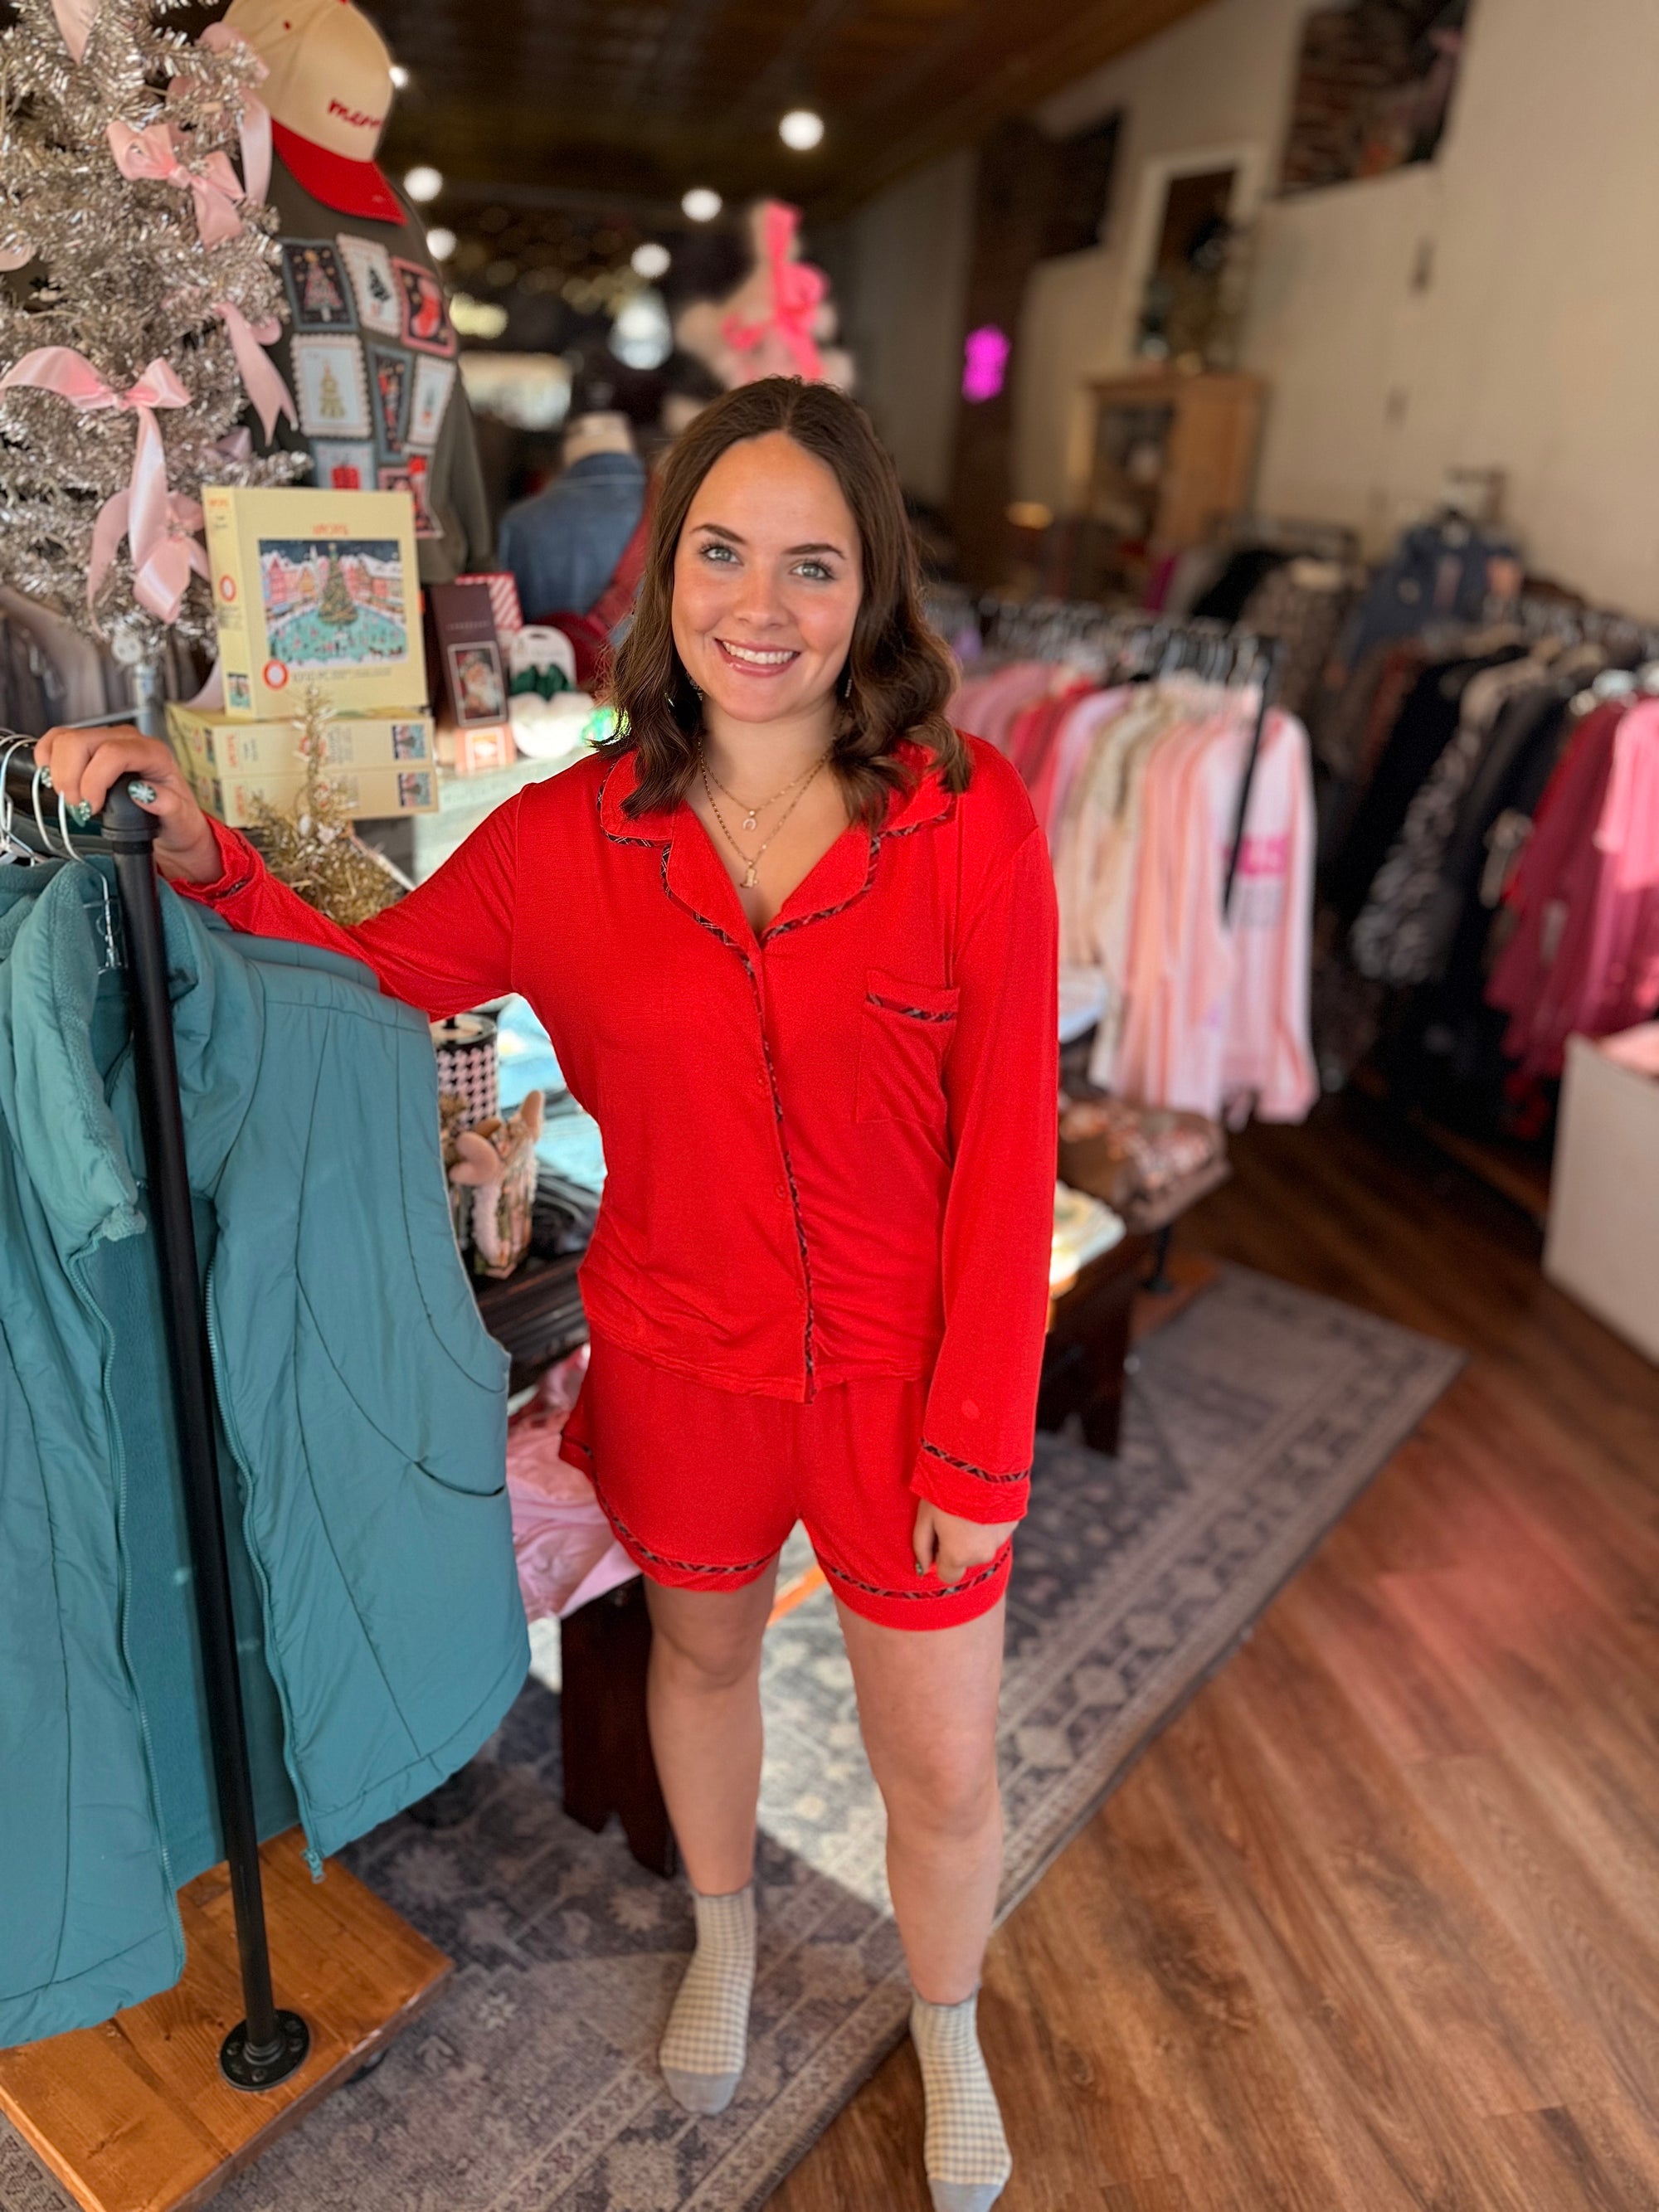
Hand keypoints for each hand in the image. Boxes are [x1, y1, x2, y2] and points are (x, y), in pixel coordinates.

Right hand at [33, 725, 221, 884]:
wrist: (172, 821)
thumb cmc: (177, 818)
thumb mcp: (182, 819)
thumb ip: (169, 805)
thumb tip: (145, 793)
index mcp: (153, 753)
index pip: (112, 753)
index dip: (93, 781)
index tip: (91, 807)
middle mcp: (128, 741)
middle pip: (80, 742)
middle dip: (70, 778)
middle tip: (79, 808)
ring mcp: (106, 740)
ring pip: (65, 739)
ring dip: (58, 772)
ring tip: (71, 799)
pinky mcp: (89, 747)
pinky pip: (57, 740)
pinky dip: (48, 759)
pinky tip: (57, 781)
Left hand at [911, 1498, 1016, 1586]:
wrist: (979, 1462)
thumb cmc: (945, 1489)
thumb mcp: (925, 1516)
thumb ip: (921, 1547)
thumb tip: (924, 1568)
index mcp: (958, 1555)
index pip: (947, 1576)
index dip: (940, 1559)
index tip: (938, 1538)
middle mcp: (982, 1554)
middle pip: (967, 1560)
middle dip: (959, 1546)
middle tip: (951, 1517)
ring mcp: (1001, 1540)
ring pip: (983, 1545)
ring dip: (975, 1533)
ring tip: (968, 1506)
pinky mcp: (1013, 1524)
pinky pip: (997, 1531)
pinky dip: (989, 1522)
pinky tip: (983, 1502)